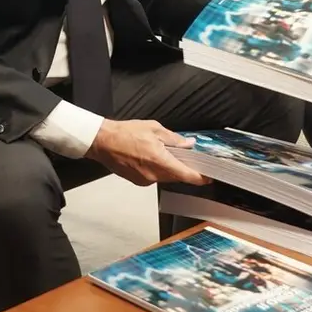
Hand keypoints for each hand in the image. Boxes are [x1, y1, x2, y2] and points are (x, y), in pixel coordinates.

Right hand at [84, 119, 210, 186]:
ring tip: (160, 152)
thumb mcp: (155, 129)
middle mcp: (153, 175)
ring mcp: (145, 180)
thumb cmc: (124, 133)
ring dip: (168, 167)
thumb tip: (189, 144)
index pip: (186, 176)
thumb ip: (174, 139)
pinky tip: (150, 157)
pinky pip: (154, 177)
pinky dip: (157, 169)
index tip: (208, 177)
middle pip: (176, 176)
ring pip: (165, 177)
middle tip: (183, 155)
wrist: (103, 141)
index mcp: (160, 161)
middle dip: (182, 167)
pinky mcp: (138, 181)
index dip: (200, 178)